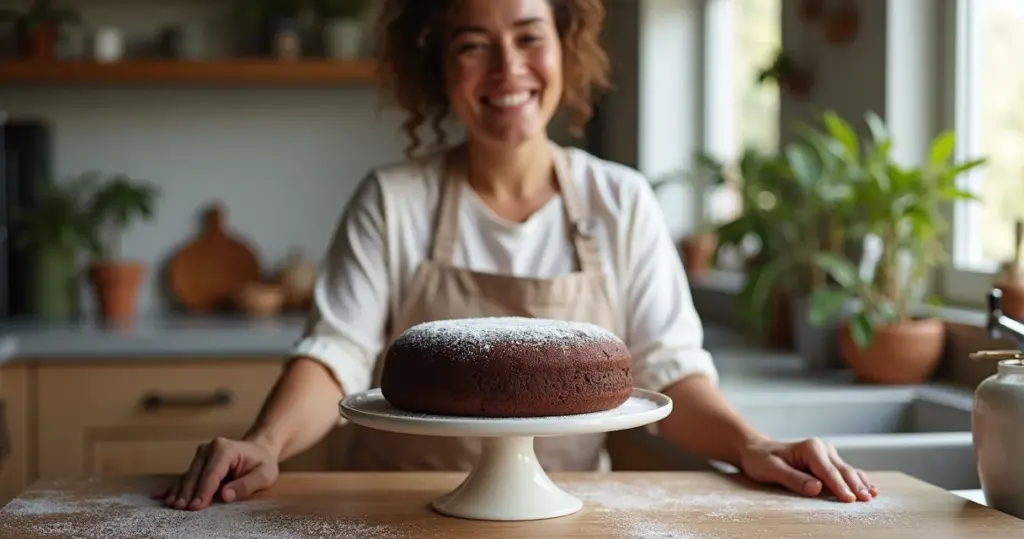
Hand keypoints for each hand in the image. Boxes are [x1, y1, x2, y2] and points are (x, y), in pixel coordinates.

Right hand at [153, 436, 279, 510]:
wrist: (259, 450)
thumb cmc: (262, 463)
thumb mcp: (264, 474)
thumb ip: (246, 484)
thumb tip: (225, 495)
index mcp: (225, 449)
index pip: (211, 474)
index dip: (203, 491)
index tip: (197, 506)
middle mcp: (209, 448)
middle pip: (195, 475)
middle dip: (188, 493)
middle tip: (181, 509)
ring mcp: (201, 454)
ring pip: (187, 476)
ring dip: (179, 492)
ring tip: (172, 505)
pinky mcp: (197, 462)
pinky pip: (184, 476)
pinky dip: (174, 487)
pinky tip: (160, 496)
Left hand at [738, 437, 878, 501]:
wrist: (758, 451)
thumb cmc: (762, 460)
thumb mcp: (772, 470)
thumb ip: (794, 479)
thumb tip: (816, 488)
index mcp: (809, 448)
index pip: (828, 471)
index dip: (840, 486)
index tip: (850, 499)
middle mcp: (822, 448)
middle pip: (842, 470)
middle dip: (855, 485)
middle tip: (866, 500)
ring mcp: (828, 454)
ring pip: (848, 470)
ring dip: (861, 483)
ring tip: (872, 496)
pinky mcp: (829, 461)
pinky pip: (846, 472)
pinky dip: (859, 480)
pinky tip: (871, 488)